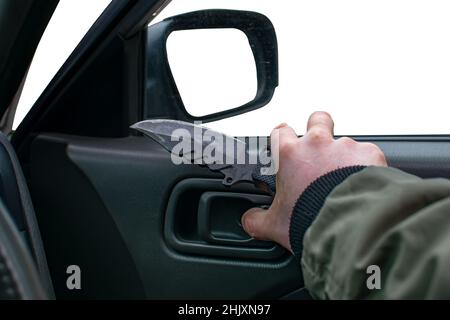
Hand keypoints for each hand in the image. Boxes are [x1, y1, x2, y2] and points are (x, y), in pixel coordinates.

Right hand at [241, 111, 387, 251]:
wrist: (350, 226)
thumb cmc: (312, 220)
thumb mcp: (274, 225)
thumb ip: (257, 219)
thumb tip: (249, 220)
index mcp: (290, 154)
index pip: (281, 131)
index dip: (282, 138)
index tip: (285, 148)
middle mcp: (317, 143)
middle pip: (317, 119)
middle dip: (318, 129)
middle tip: (318, 151)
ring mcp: (345, 146)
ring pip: (345, 140)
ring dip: (343, 155)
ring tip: (345, 179)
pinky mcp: (370, 154)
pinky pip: (368, 155)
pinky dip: (366, 168)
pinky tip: (364, 185)